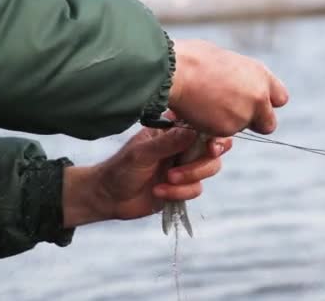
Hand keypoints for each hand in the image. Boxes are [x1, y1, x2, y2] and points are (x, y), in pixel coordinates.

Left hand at [62, 126, 231, 227]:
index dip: (215, 136)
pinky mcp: (184, 187)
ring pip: (209, 170)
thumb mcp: (143, 152)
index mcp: (174, 130)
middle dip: (201, 163)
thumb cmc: (121, 168)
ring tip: (166, 181)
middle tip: (184, 168)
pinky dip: (179, 193)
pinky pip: (196, 189)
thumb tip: (194, 131)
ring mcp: (186, 166)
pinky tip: (159, 192)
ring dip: (188, 178)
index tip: (211, 147)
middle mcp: (184, 146)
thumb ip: (168, 142)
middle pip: (214, 150)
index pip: (203, 127)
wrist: (109, 197)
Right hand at [169, 39, 289, 136]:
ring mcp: (245, 115)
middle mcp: (259, 96)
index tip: (253, 103)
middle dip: (254, 123)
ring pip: (242, 129)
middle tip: (233, 115)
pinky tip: (199, 113)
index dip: (267, 104)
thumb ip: (240, 78)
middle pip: (269, 123)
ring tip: (207, 107)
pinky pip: (223, 135)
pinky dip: (212, 129)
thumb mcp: (227, 62)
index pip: (280, 99)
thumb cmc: (193, 60)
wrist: (176, 72)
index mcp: (260, 75)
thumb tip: (237, 83)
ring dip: (229, 124)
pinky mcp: (228, 129)